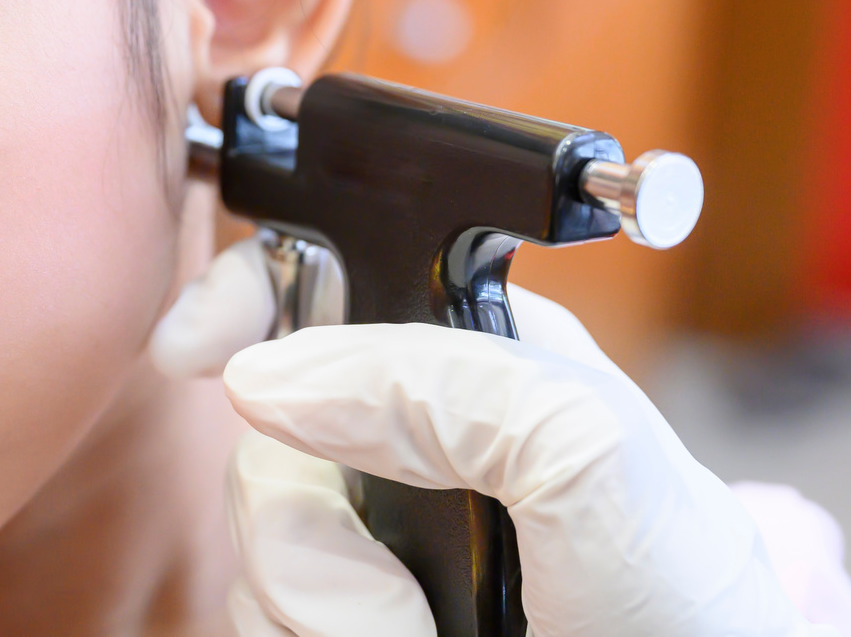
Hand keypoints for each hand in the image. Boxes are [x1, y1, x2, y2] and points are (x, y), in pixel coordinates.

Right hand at [153, 238, 835, 636]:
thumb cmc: (690, 612)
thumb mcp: (595, 459)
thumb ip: (448, 384)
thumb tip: (268, 376)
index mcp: (467, 361)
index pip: (322, 282)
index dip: (240, 296)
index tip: (193, 350)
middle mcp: (404, 448)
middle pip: (262, 436)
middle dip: (307, 525)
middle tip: (395, 590)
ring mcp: (372, 543)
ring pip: (254, 545)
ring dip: (322, 607)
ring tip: (425, 635)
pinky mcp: (343, 616)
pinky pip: (256, 617)